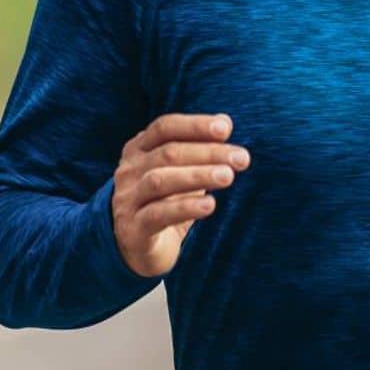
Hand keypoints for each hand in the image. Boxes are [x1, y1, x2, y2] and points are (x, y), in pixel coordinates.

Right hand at [112, 113, 250, 277]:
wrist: (140, 247)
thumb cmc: (166, 201)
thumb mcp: (182, 171)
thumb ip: (199, 147)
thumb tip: (225, 121)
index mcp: (138, 150)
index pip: (165, 128)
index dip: (195, 125)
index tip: (226, 128)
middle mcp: (129, 171)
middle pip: (168, 153)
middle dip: (208, 152)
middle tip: (241, 158)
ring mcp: (128, 200)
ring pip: (160, 180)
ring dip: (197, 176)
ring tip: (228, 176)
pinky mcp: (133, 229)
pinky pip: (158, 214)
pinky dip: (185, 207)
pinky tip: (209, 205)